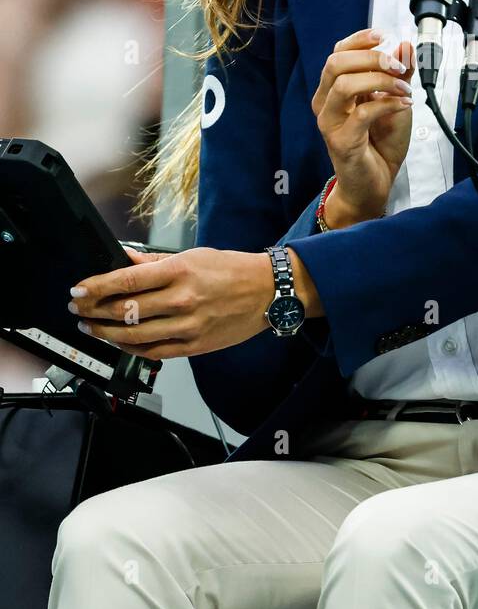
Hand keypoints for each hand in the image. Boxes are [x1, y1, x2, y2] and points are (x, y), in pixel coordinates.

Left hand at [67, 244, 282, 360]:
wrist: (267, 292)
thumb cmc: (231, 270)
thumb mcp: (192, 256)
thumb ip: (154, 262)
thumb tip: (123, 260)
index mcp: (180, 271)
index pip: (126, 280)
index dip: (96, 287)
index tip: (79, 291)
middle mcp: (181, 300)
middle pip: (125, 310)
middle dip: (94, 312)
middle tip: (78, 311)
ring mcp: (187, 326)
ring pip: (134, 335)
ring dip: (106, 333)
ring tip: (91, 329)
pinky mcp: (194, 346)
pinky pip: (154, 352)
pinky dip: (132, 348)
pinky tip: (120, 342)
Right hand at [312, 27, 415, 220]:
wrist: (376, 183)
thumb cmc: (380, 144)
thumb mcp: (396, 100)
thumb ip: (399, 74)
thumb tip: (404, 46)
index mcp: (335, 89)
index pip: (338, 53)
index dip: (359, 40)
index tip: (384, 36)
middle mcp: (326, 103)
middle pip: (336, 63)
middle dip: (372, 58)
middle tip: (399, 66)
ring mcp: (330, 122)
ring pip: (344, 85)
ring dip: (380, 81)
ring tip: (404, 89)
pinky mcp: (341, 141)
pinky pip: (362, 113)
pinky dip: (387, 104)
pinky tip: (404, 104)